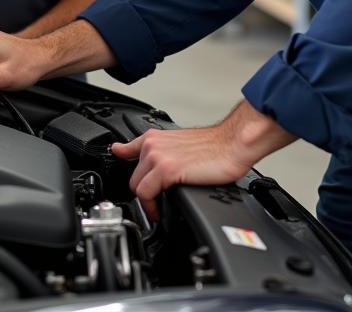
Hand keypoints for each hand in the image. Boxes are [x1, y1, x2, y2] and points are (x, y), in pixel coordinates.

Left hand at [111, 121, 250, 221]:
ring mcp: (157, 156)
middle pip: (133, 175)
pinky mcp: (166, 169)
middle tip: (153, 204)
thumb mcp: (183, 147)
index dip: (122, 156)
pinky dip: (150, 207)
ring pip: (137, 186)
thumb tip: (163, 169)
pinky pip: (145, 193)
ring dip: (146, 202)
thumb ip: (166, 154)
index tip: (119, 157)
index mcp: (157, 138)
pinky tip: (159, 212)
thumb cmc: (216, 147)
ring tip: (157, 210)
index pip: (129, 148)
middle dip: (142, 193)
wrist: (232, 144)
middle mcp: (153, 145)